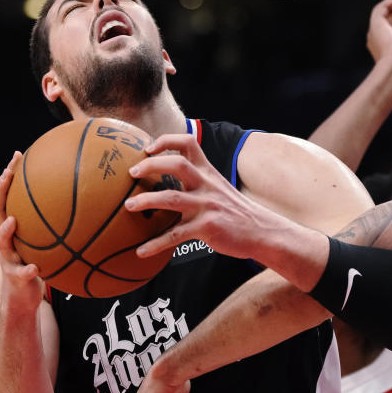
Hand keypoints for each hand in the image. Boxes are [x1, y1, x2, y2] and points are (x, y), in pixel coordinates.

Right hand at [0, 152, 43, 312]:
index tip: (18, 155)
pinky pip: (21, 272)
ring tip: (13, 221)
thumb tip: (85, 200)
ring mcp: (8, 258)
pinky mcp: (16, 278)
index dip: (8, 177)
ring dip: (6, 231)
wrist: (23, 298)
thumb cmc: (38, 263)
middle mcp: (5, 240)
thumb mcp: (45, 242)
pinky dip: (28, 269)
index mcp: (12, 227)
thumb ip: (55, 224)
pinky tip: (36, 268)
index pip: (6, 197)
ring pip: (1, 242)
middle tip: (8, 174)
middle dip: (1, 191)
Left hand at [125, 134, 273, 259]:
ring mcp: (207, 206)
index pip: (188, 143)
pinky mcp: (207, 228)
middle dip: (150, 166)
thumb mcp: (219, 188)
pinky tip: (141, 251)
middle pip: (176, 165)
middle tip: (132, 173)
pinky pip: (175, 235)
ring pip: (171, 197)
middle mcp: (206, 185)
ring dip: (145, 201)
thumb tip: (169, 184)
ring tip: (128, 206)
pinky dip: (155, 243)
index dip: (166, 141)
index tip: (148, 148)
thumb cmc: (237, 212)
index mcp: (208, 172)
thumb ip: (198, 182)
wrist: (263, 232)